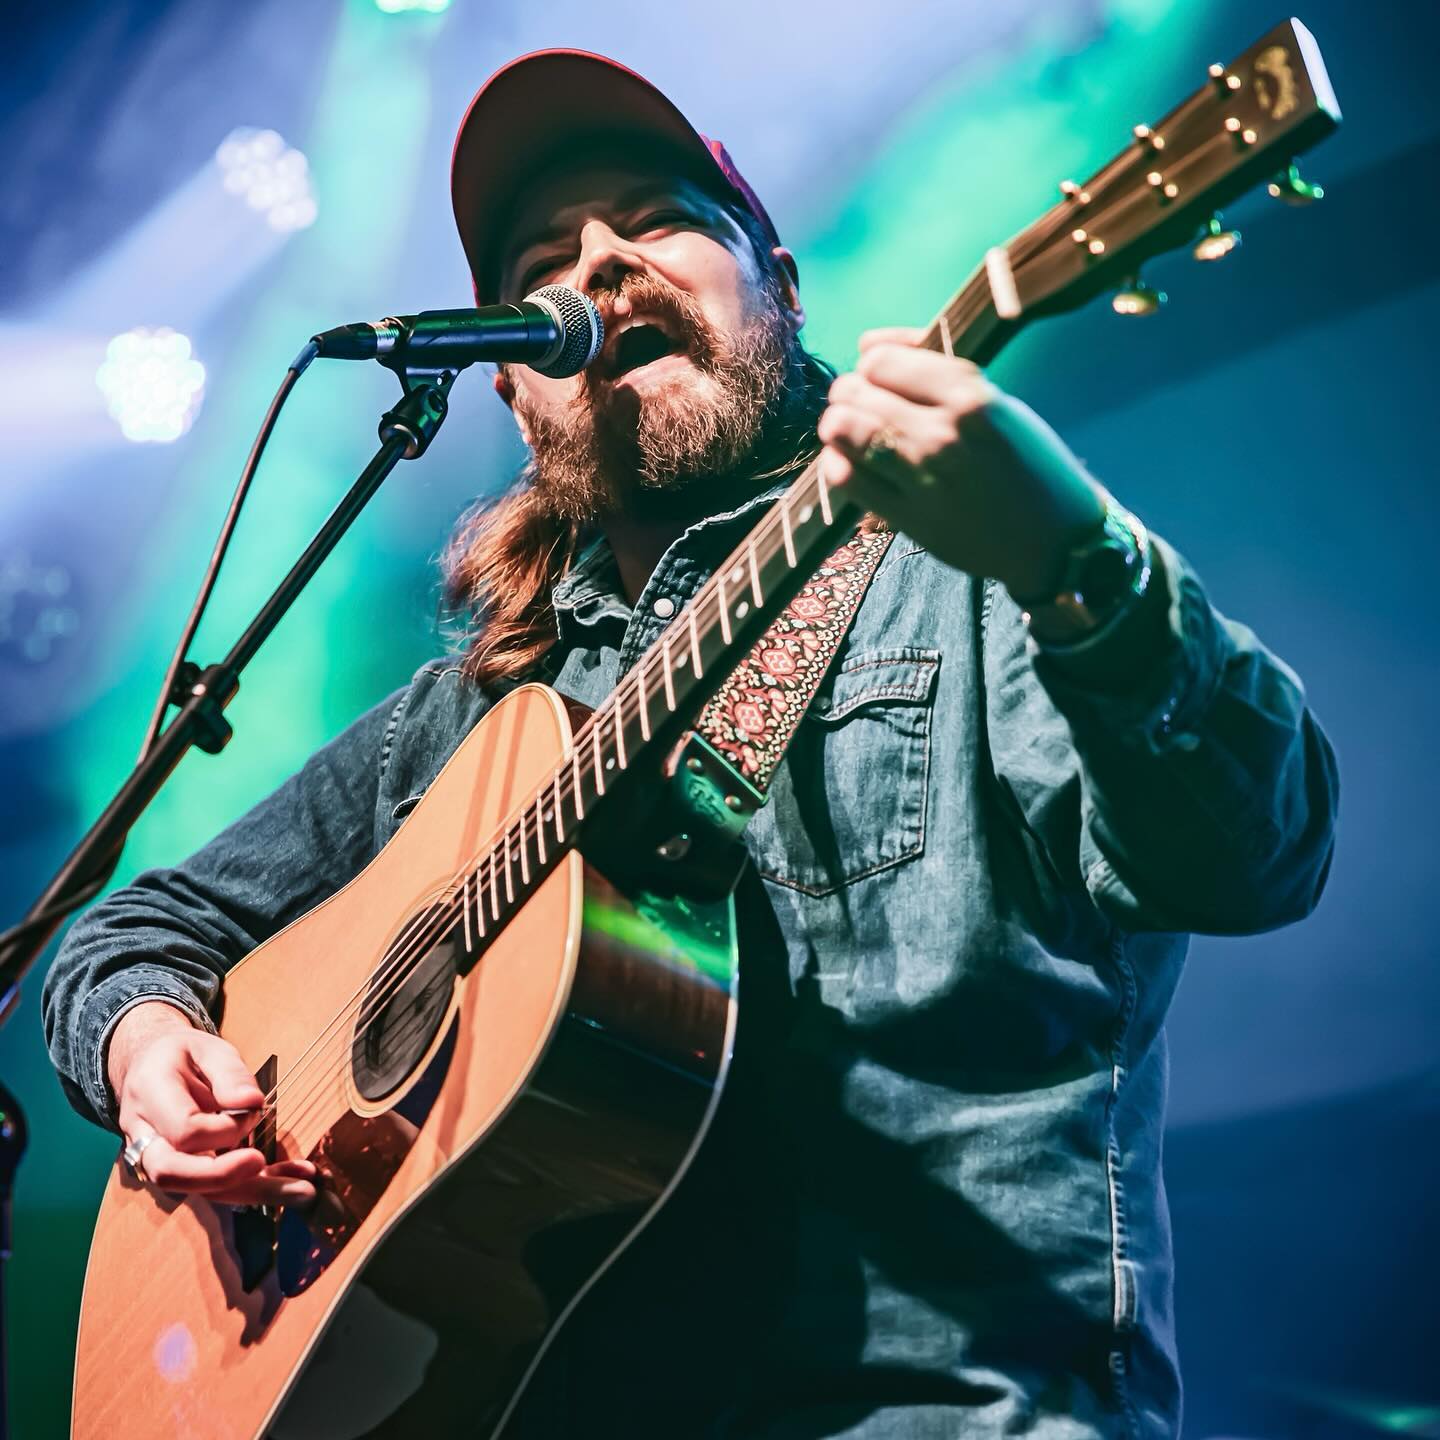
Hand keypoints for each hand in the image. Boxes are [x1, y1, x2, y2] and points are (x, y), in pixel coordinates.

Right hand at [109, 1001, 316, 1207]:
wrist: (147, 1068)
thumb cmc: (182, 1055)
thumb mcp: (208, 1048)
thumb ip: (230, 1074)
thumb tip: (252, 1104)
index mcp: (151, 1096)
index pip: (184, 1130)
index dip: (224, 1129)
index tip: (253, 1112)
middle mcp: (146, 1136)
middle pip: (173, 1173)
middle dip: (224, 1177)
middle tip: (266, 1165)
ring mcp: (159, 1160)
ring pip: (197, 1190)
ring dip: (253, 1192)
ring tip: (303, 1188)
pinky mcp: (184, 1173)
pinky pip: (216, 1189)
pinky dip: (257, 1187)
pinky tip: (294, 1180)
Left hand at [817, 329, 1107, 597]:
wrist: (1052, 541)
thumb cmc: (1029, 463)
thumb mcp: (997, 402)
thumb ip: (933, 368)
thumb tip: (867, 342)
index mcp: (970, 398)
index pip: (880, 361)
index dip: (875, 364)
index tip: (885, 376)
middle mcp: (940, 435)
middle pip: (853, 392)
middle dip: (853, 392)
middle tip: (867, 404)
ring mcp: (919, 478)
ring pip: (841, 430)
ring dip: (841, 424)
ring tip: (857, 430)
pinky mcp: (904, 516)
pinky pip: (844, 477)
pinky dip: (838, 462)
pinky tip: (856, 461)